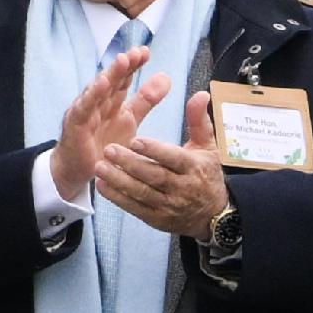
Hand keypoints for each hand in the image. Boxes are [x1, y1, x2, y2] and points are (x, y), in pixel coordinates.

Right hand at [47, 43, 166, 208]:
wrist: (78, 170)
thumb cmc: (103, 143)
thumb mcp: (130, 120)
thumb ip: (146, 100)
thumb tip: (166, 76)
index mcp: (113, 101)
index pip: (124, 79)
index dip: (133, 65)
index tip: (145, 51)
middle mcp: (98, 102)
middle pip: (112, 81)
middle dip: (124, 65)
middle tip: (136, 52)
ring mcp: (85, 112)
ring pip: (98, 90)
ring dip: (109, 75)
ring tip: (122, 61)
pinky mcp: (75, 126)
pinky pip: (84, 109)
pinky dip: (91, 96)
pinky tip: (100, 84)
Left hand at [97, 90, 230, 242]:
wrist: (213, 215)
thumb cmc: (207, 173)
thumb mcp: (208, 147)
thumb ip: (199, 120)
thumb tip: (200, 94)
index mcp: (194, 168)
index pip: (173, 158)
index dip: (154, 150)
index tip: (135, 139)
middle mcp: (182, 188)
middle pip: (154, 176)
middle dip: (130, 164)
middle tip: (108, 149)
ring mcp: (169, 206)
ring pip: (142, 193)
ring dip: (119, 181)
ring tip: (99, 166)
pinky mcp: (157, 219)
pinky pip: (136, 208)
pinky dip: (118, 199)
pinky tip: (102, 186)